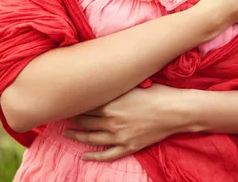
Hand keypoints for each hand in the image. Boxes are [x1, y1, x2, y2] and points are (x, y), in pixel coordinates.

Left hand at [63, 84, 182, 161]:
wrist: (175, 110)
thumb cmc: (156, 92)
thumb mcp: (133, 85)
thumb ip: (115, 87)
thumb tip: (104, 81)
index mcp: (111, 104)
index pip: (85, 106)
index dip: (75, 104)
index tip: (67, 101)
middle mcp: (111, 121)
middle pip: (85, 121)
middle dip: (73, 119)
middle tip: (62, 116)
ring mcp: (119, 136)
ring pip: (91, 138)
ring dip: (77, 136)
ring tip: (66, 134)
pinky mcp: (128, 147)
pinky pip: (107, 155)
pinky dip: (94, 156)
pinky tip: (84, 156)